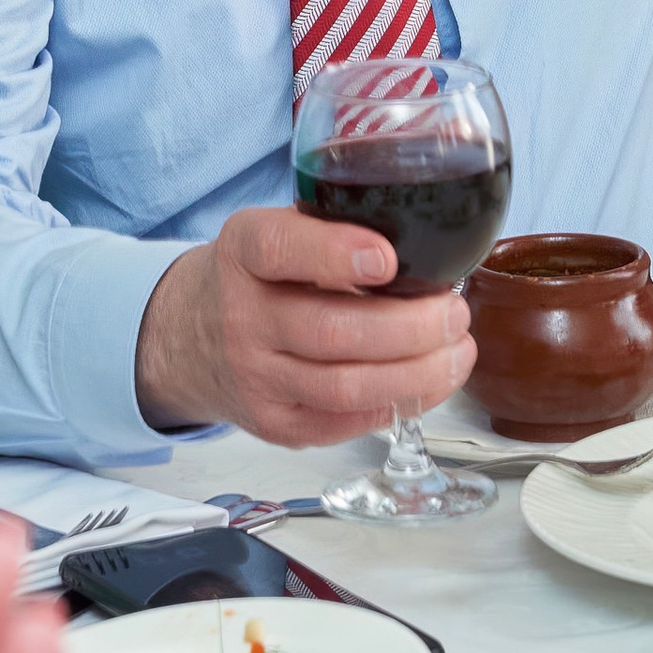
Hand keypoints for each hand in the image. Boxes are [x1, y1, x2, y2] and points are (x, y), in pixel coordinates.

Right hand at [138, 204, 473, 443]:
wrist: (194, 336)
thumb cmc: (260, 276)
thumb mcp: (278, 229)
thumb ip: (336, 228)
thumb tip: (433, 238)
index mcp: (244, 251)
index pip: (280, 250)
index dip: (336, 254)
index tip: (388, 258)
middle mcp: (242, 317)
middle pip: (331, 332)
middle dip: (411, 327)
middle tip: (454, 312)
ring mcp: (257, 379)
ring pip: (345, 387)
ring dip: (418, 372)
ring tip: (458, 350)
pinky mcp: (277, 424)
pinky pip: (347, 422)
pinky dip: (401, 401)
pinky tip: (432, 380)